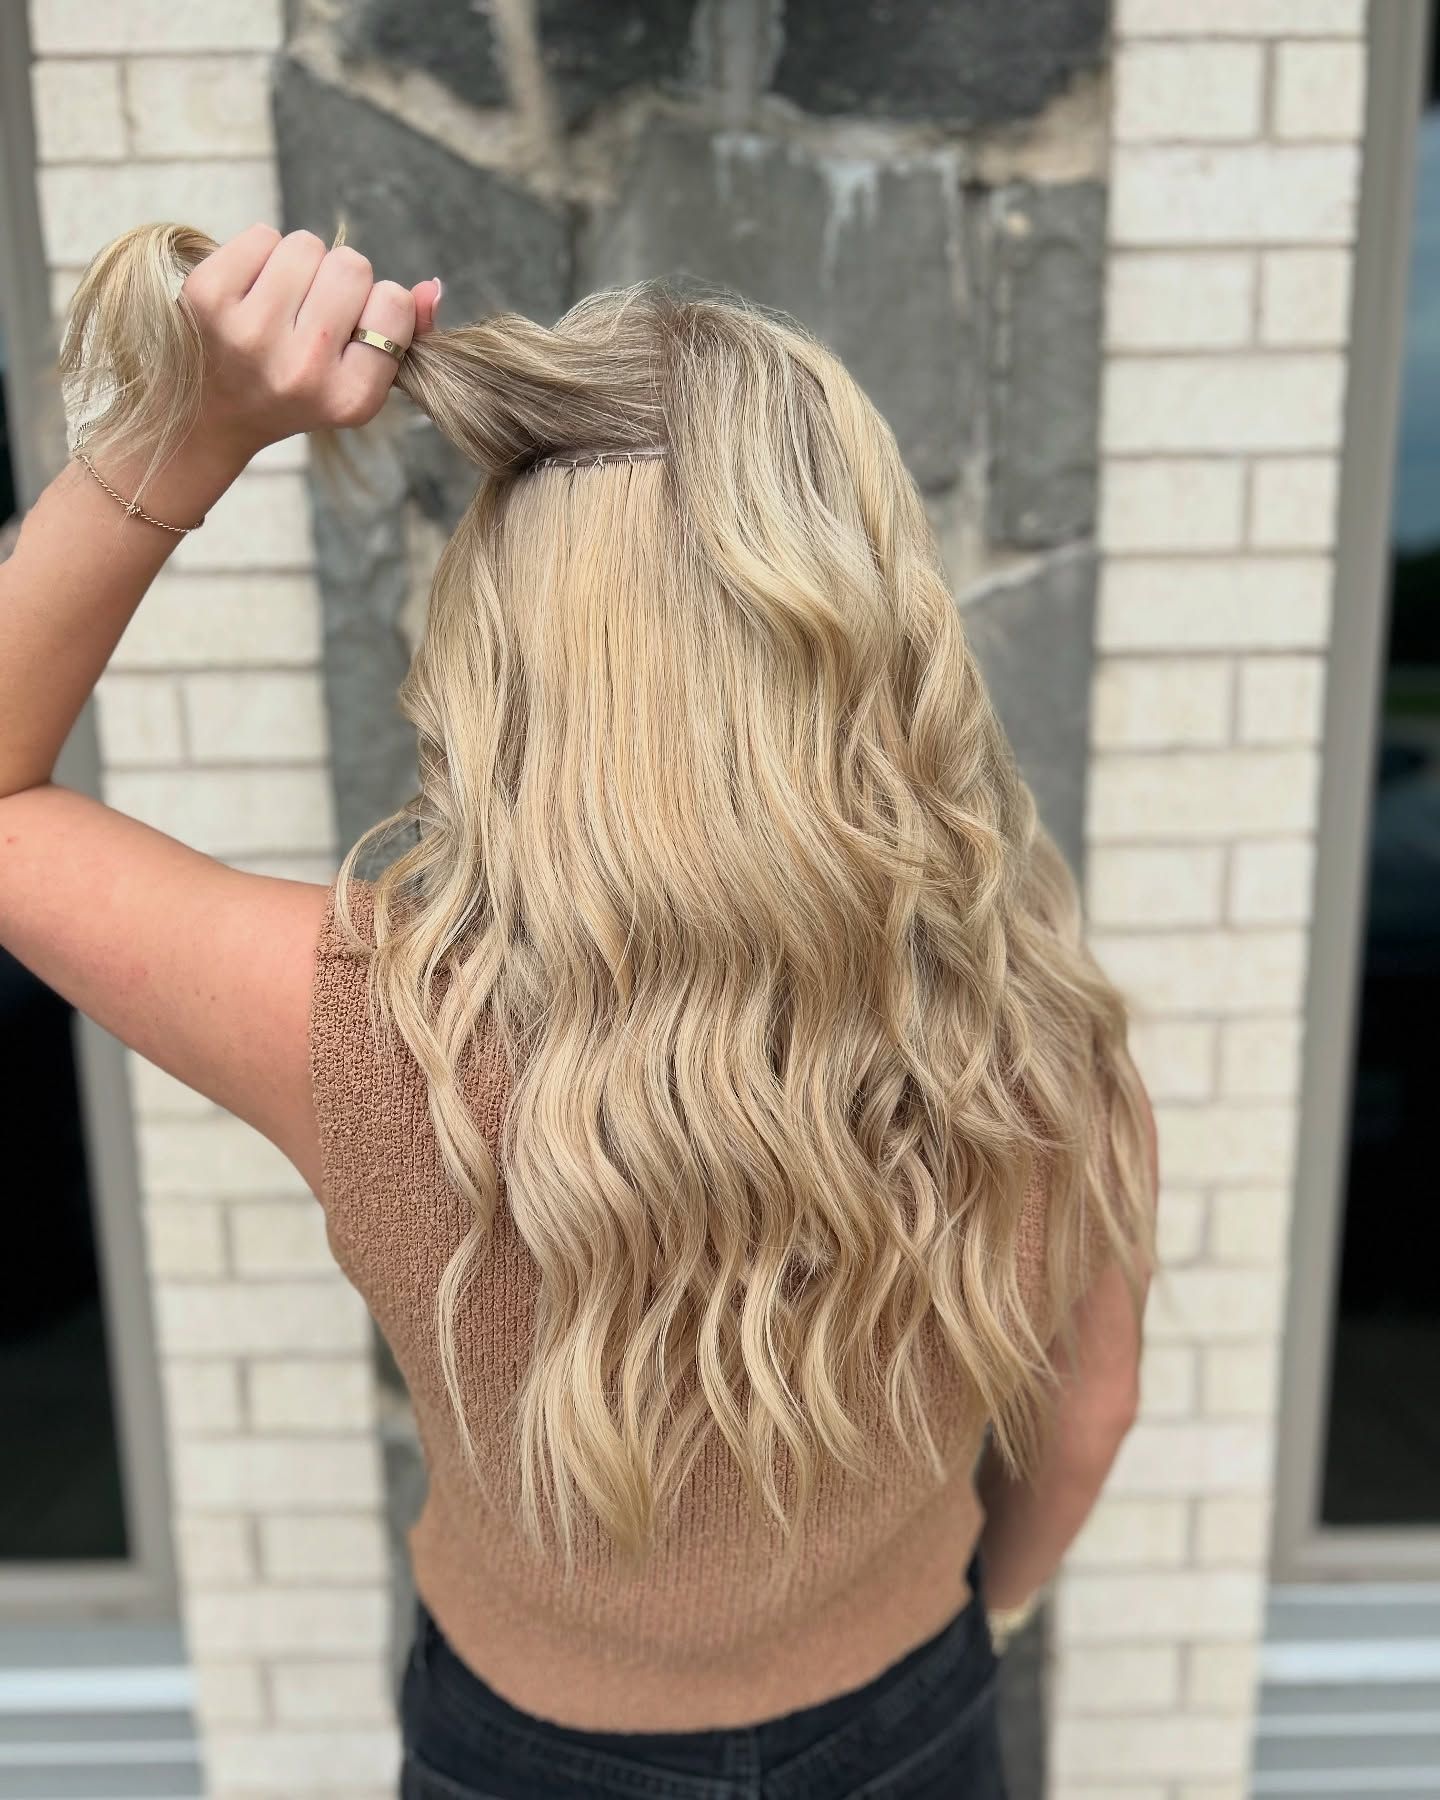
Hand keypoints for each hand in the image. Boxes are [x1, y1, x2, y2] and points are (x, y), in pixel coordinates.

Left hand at [178, 223, 440, 460]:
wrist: (213, 415)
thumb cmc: (298, 389)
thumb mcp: (359, 381)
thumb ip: (405, 334)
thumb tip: (432, 287)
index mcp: (350, 397)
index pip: (395, 302)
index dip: (379, 304)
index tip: (353, 329)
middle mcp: (303, 369)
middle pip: (352, 265)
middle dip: (338, 279)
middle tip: (313, 313)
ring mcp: (251, 332)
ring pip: (307, 244)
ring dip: (300, 263)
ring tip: (282, 303)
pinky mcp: (209, 298)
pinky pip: (263, 234)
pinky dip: (262, 252)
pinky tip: (252, 291)